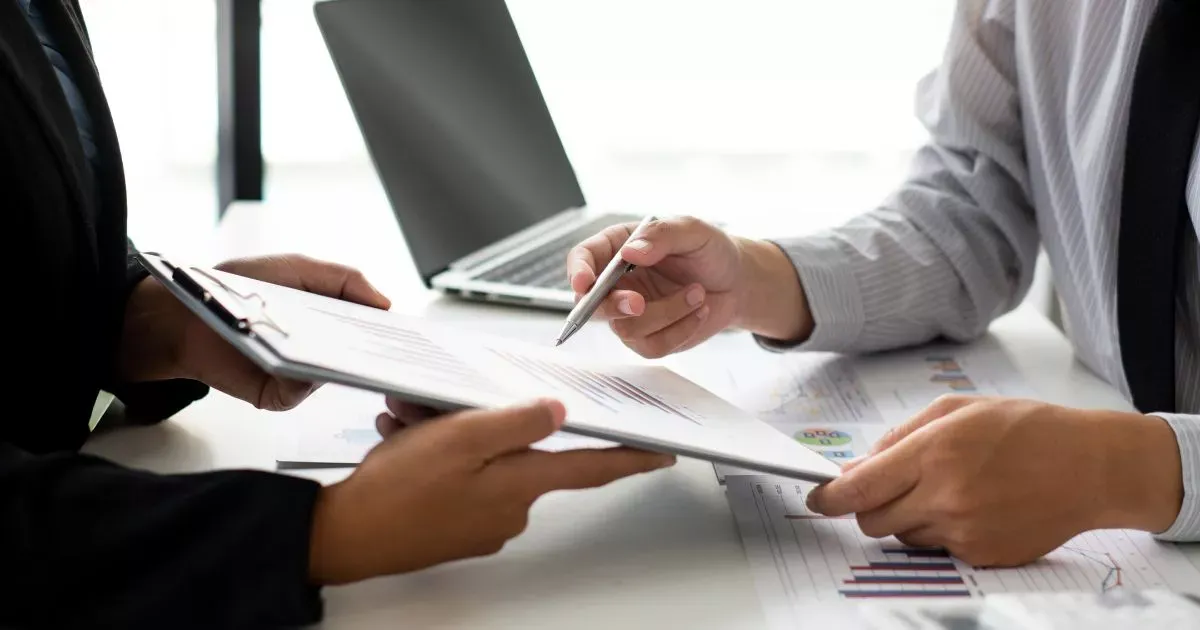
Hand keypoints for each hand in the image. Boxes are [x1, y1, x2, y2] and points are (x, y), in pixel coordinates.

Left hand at [119, 254, 390, 409]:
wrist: (185, 312)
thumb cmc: (237, 287)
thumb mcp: (297, 268)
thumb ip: (344, 279)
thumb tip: (386, 303)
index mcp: (328, 320)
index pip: (370, 331)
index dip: (389, 333)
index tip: (408, 333)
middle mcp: (319, 351)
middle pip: (359, 359)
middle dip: (376, 354)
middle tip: (393, 349)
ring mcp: (299, 375)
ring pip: (333, 377)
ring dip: (340, 363)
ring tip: (349, 348)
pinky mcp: (275, 395)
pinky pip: (300, 392)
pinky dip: (304, 377)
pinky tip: (304, 359)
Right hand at [308, 399, 675, 583]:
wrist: (344, 537)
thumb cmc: (397, 491)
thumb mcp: (461, 437)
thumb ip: (516, 422)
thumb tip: (557, 412)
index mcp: (519, 483)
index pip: (590, 468)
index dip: (628, 458)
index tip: (660, 453)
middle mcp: (509, 509)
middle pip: (518, 452)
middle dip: (483, 422)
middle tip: (436, 410)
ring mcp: (482, 522)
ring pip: (482, 460)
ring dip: (449, 436)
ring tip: (407, 427)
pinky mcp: (457, 528)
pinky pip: (459, 479)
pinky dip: (435, 456)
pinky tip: (405, 444)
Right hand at [566, 216, 812, 357]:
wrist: (737, 282)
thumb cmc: (710, 251)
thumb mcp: (692, 231)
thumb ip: (661, 235)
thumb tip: (631, 252)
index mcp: (619, 248)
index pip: (583, 258)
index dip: (577, 271)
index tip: (584, 283)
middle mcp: (618, 282)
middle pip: (592, 303)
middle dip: (613, 306)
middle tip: (639, 303)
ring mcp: (631, 313)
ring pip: (626, 328)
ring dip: (666, 314)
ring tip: (697, 293)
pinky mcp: (650, 337)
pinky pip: (652, 346)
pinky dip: (680, 330)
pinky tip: (697, 312)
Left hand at [805, 396, 1183, 566]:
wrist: (1091, 467)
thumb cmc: (1027, 429)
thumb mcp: (957, 409)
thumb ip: (900, 436)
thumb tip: (858, 465)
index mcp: (935, 453)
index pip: (860, 488)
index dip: (829, 497)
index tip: (816, 499)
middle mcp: (946, 496)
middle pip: (872, 521)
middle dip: (867, 507)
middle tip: (886, 489)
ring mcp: (965, 531)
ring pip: (902, 537)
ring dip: (906, 518)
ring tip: (945, 490)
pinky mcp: (982, 555)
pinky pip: (937, 549)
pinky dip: (940, 531)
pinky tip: (972, 506)